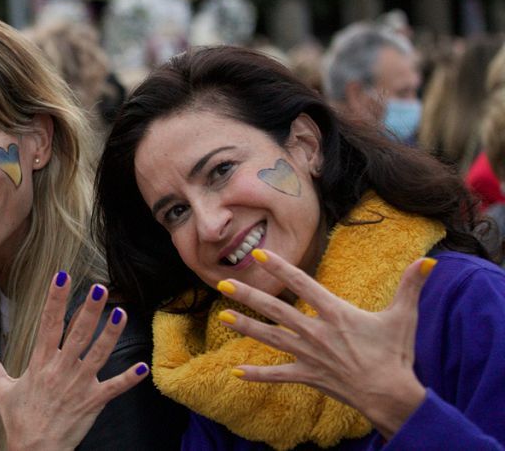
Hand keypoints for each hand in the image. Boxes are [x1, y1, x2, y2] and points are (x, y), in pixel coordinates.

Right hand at [0, 273, 149, 450]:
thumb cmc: (18, 420)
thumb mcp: (0, 390)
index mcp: (40, 363)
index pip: (48, 323)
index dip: (55, 299)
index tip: (62, 276)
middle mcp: (61, 370)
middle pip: (77, 334)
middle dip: (88, 310)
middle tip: (99, 288)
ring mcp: (79, 386)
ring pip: (98, 354)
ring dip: (111, 334)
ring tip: (121, 313)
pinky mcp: (93, 403)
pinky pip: (114, 388)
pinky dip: (129, 378)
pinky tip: (142, 367)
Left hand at [217, 249, 433, 439]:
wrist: (391, 395)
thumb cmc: (396, 354)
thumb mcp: (403, 317)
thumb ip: (411, 287)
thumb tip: (428, 261)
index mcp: (335, 313)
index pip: (302, 283)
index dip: (280, 267)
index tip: (258, 254)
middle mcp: (317, 332)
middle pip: (277, 310)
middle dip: (249, 296)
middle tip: (223, 284)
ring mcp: (309, 355)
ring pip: (271, 338)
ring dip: (245, 327)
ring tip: (221, 317)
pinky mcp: (308, 375)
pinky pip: (278, 375)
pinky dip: (257, 374)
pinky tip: (236, 372)